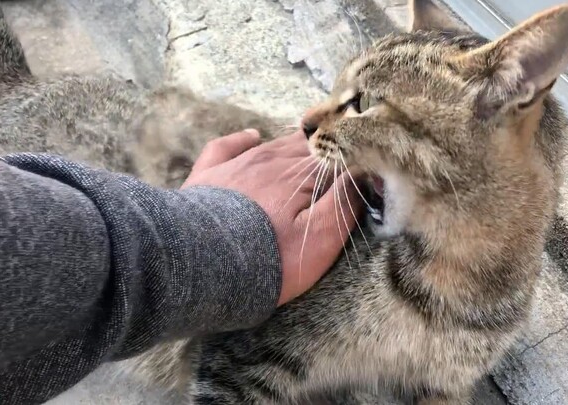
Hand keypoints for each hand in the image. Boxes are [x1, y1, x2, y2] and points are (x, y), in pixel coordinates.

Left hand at [182, 129, 363, 305]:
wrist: (201, 266)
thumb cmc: (268, 257)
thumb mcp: (319, 237)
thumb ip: (344, 201)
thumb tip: (365, 171)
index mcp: (297, 173)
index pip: (332, 155)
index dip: (351, 157)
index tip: (367, 159)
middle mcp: (268, 160)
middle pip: (303, 147)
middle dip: (323, 150)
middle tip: (340, 153)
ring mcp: (235, 164)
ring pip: (272, 144)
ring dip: (291, 146)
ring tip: (308, 145)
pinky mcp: (207, 175)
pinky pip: (227, 146)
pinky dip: (243, 139)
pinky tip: (252, 136)